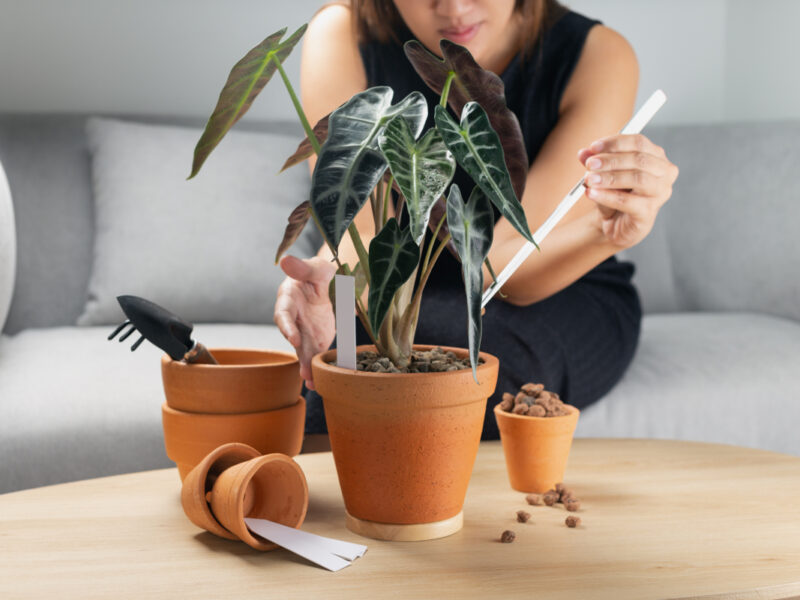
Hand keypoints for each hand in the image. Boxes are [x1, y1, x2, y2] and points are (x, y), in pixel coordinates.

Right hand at [274, 255, 336, 389]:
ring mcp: (303, 331)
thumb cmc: (319, 273)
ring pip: (303, 351)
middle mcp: (293, 318)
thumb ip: (303, 267)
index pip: (284, 313)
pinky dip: (316, 369)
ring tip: (312, 382)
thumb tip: (286, 260)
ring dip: (307, 367)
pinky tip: (318, 384)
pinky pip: (314, 356)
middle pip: (293, 338)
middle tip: (305, 370)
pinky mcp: (314, 340)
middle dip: (299, 354)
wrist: (330, 284)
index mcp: (289, 298)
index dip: (287, 326)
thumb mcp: (316, 267)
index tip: (294, 338)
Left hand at [578, 134, 678, 247]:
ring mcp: (660, 194)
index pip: (639, 142)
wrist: (617, 224)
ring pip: (637, 179)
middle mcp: (664, 173)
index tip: (593, 147)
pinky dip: (607, 196)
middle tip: (590, 164)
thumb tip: (583, 153)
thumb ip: (595, 162)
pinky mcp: (649, 212)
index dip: (615, 142)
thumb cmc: (616, 195)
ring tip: (589, 179)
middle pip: (639, 159)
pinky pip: (627, 202)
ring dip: (610, 178)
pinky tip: (592, 193)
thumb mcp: (602, 175)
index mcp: (656, 157)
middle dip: (611, 160)